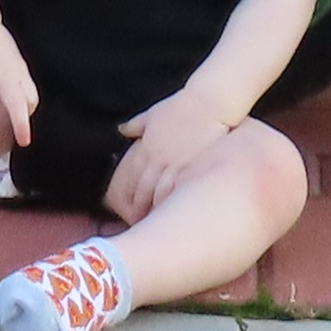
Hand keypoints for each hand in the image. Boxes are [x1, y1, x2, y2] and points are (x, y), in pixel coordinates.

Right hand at [0, 16, 35, 147]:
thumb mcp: (15, 61)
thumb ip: (21, 83)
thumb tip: (27, 107)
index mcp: (18, 74)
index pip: (30, 101)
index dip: (27, 117)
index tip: (23, 129)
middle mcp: (3, 81)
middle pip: (16, 112)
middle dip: (19, 130)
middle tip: (16, 144)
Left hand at [112, 87, 236, 215]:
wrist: (208, 104)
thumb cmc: (181, 107)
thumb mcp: (154, 114)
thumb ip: (136, 124)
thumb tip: (122, 129)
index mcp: (145, 149)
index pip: (130, 183)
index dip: (128, 202)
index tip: (128, 214)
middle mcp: (157, 160)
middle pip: (142, 194)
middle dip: (139, 212)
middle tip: (140, 226)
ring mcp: (175, 165)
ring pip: (160, 197)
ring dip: (156, 212)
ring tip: (158, 227)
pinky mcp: (193, 168)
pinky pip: (180, 192)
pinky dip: (176, 204)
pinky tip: (178, 217)